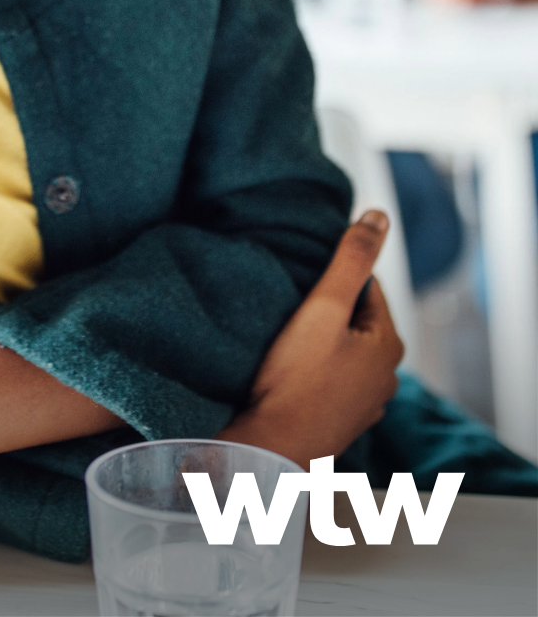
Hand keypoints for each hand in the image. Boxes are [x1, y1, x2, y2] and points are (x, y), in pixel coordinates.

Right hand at [221, 210, 403, 467]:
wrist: (274, 445)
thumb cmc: (296, 377)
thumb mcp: (323, 307)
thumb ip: (350, 260)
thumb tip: (378, 216)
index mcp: (388, 344)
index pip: (367, 287)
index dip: (332, 277)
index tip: (300, 278)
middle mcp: (386, 375)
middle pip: (355, 320)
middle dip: (327, 308)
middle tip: (288, 305)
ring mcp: (366, 402)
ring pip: (343, 350)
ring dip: (321, 340)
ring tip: (284, 335)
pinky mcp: (342, 420)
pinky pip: (332, 378)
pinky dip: (315, 369)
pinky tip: (289, 369)